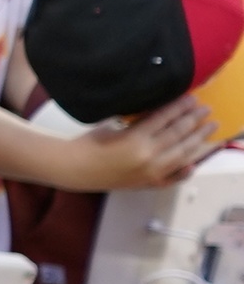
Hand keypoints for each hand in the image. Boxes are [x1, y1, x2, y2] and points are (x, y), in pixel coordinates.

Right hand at [78, 94, 218, 191]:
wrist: (74, 169)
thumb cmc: (88, 143)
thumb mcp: (112, 126)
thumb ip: (138, 122)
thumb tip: (161, 114)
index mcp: (136, 139)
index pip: (166, 119)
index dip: (180, 107)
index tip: (192, 98)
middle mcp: (147, 157)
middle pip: (178, 135)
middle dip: (194, 121)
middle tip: (206, 110)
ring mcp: (149, 173)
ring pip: (180, 155)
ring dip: (197, 141)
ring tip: (209, 129)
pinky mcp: (146, 184)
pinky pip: (170, 179)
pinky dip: (183, 172)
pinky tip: (193, 164)